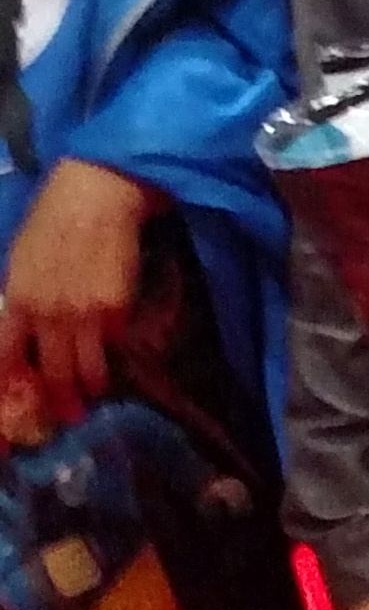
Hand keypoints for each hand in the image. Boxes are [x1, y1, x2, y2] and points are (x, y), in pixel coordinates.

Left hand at [0, 158, 150, 424]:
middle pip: (53, 373)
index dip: (11, 383)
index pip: (7, 356)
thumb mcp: (19, 258)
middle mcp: (50, 314)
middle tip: (70, 412)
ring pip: (88, 369)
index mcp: (19, 299)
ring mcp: (86, 315)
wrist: (95, 196)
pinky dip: (113, 350)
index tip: (19, 400)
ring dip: (92, 384)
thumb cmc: (51, 220)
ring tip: (96, 390)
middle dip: (62, 399)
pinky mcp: (117, 310)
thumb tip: (21, 328)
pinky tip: (113, 349)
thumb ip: (20, 297)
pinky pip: (113, 342)